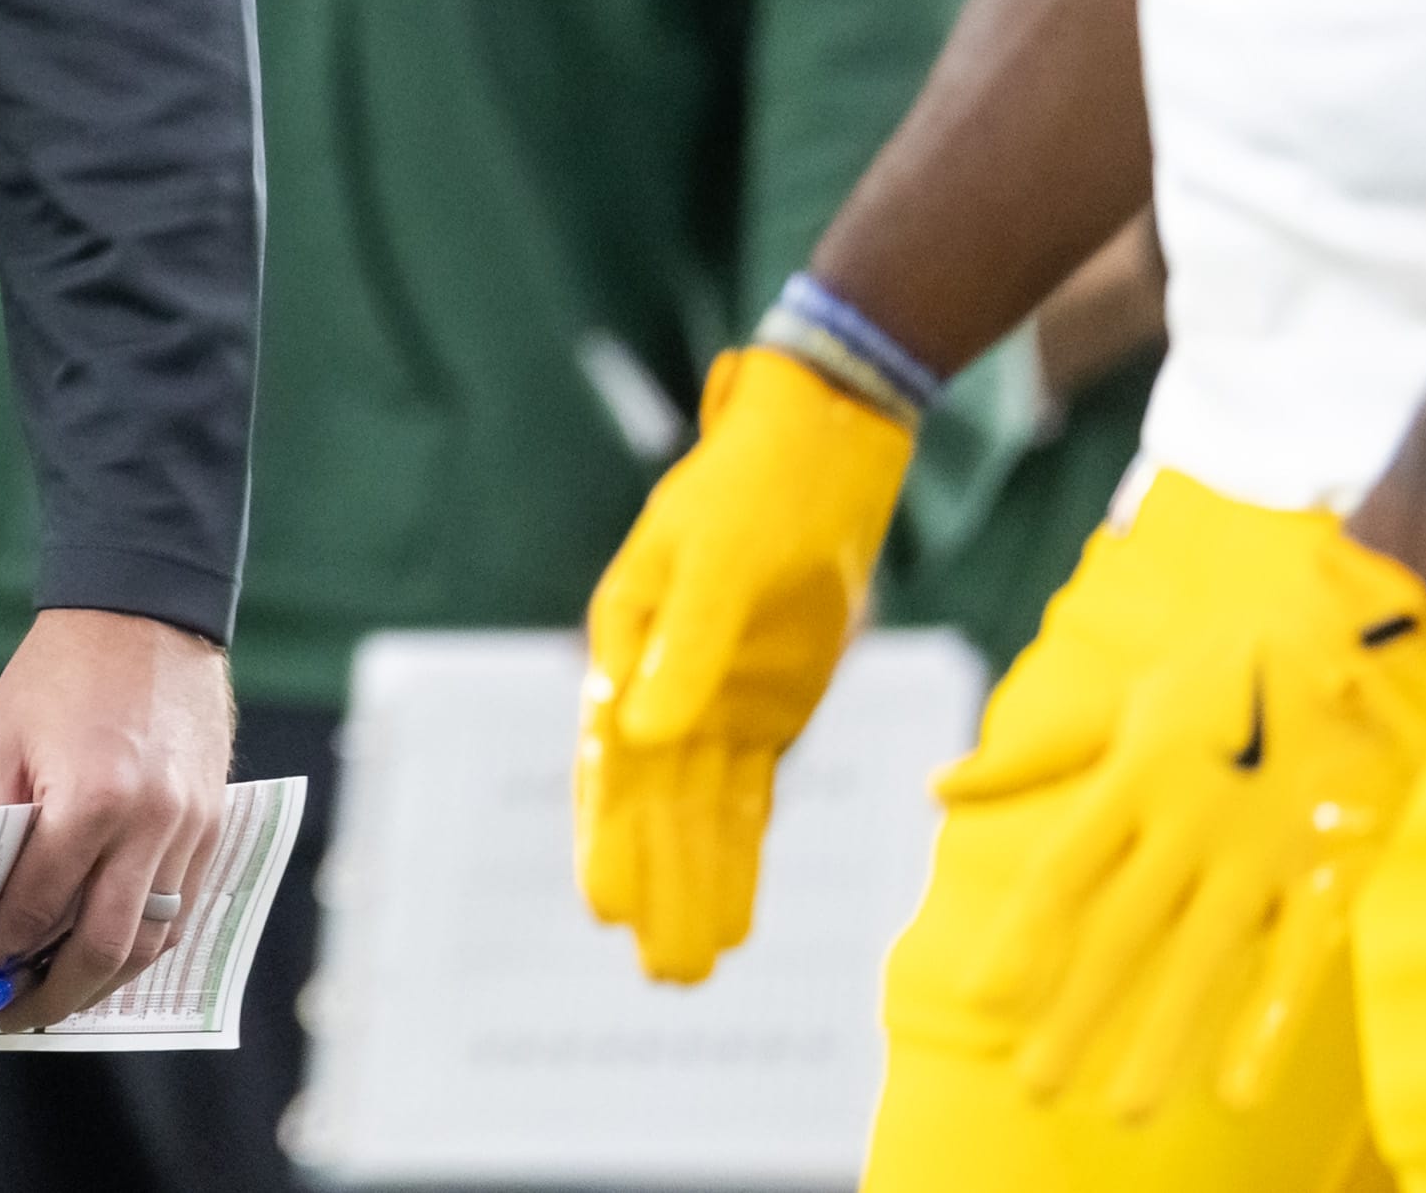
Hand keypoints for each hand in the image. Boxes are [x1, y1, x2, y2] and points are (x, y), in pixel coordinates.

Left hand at [0, 608, 232, 1030]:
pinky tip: (108, 956)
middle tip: (9, 1014)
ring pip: (152, 940)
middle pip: (102, 946)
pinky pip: (184, 909)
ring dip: (102, 983)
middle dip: (51, 994)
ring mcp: (191, 825)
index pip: (35, 906)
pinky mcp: (215, 823)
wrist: (144, 610)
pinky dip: (145, 944)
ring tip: (56, 997)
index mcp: (88, 796)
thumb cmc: (60, 670)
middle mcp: (149, 821)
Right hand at [576, 345, 916, 983]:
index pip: (609, 756)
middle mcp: (659, 686)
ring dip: (695, 887)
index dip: (606, 832)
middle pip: (653, 803)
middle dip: (657, 885)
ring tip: (691, 971)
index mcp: (623, 643)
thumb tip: (646, 733)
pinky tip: (736, 917)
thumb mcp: (719, 556)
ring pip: (698, 815)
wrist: (820, 454)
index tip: (605, 905)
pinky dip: (739, 858)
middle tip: (663, 970)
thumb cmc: (754, 488)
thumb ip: (688, 646)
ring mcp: (714, 704)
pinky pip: (746, 800)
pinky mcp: (766, 714)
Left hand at [960, 514, 1425, 1119]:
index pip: (1065, 870)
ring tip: (1122, 1112)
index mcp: (1135, 775)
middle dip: (1079, 1011)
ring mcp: (1264, 845)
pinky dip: (1270, 1023)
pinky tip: (1238, 1090)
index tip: (983, 1000)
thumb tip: (933, 786)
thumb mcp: (1122, 705)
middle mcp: (1191, 815)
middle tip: (1034, 1090)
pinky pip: (1301, 957)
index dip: (1025, 938)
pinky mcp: (1335, 865)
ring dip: (1162, 1036)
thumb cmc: (1226, 670)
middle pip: (1123, 927)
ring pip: (1204, 954)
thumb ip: (1033, 758)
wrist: (1357, 627)